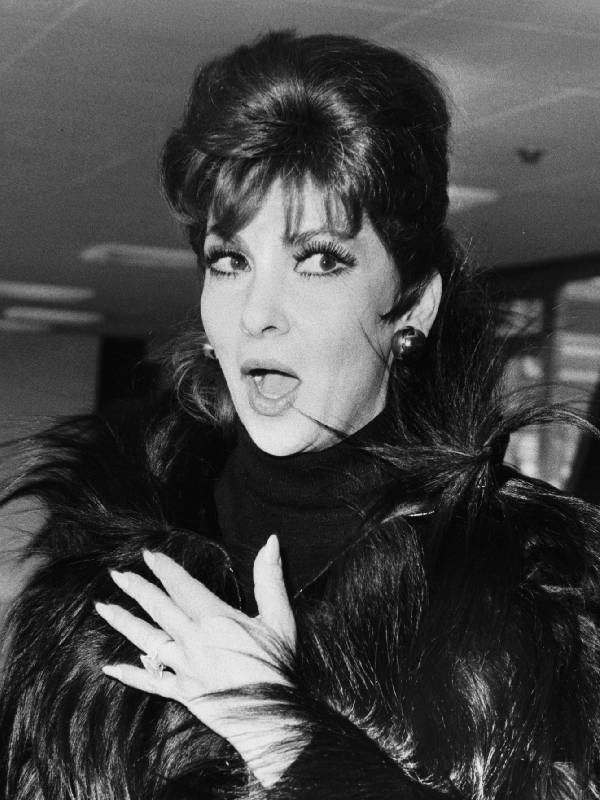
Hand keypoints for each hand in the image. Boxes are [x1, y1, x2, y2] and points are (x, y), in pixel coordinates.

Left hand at [96, 534, 298, 784]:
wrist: (271, 717)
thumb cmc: (277, 666)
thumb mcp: (280, 618)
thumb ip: (270, 579)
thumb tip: (271, 541)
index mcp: (215, 618)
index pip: (183, 586)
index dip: (165, 569)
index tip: (149, 554)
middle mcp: (193, 640)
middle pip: (159, 608)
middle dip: (137, 588)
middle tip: (116, 574)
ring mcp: (184, 667)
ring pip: (146, 639)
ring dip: (123, 622)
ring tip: (102, 607)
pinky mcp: (182, 692)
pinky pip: (150, 681)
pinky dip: (130, 674)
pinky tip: (110, 667)